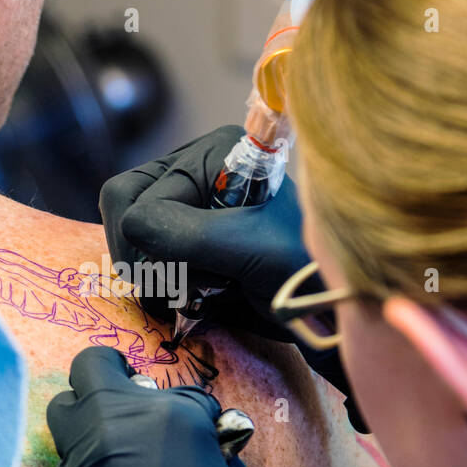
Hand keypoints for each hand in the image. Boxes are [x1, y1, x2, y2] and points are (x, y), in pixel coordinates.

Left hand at [46, 346, 284, 466]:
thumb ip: (225, 461)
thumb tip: (212, 453)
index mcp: (169, 419)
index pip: (184, 392)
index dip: (201, 413)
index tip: (209, 435)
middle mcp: (114, 429)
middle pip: (90, 370)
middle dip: (114, 378)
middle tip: (137, 402)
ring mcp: (81, 465)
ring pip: (64, 413)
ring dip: (90, 417)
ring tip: (119, 443)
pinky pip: (68, 465)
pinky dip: (88, 465)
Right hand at [100, 128, 368, 429]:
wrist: (340, 312)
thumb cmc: (309, 270)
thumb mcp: (249, 247)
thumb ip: (185, 233)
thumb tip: (131, 227)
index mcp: (214, 154)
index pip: (134, 193)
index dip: (140, 241)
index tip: (170, 281)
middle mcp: (201, 174)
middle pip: (126, 209)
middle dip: (143, 257)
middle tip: (173, 292)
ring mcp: (198, 211)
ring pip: (134, 239)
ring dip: (154, 277)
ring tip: (193, 297)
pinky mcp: (199, 246)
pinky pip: (152, 262)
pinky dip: (164, 289)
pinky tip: (193, 301)